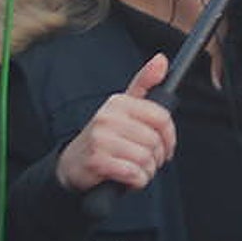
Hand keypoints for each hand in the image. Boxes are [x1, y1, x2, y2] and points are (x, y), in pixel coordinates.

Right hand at [56, 54, 175, 192]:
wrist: (71, 164)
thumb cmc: (105, 135)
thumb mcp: (123, 108)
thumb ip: (144, 83)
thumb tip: (161, 59)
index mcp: (119, 102)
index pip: (161, 117)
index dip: (170, 136)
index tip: (167, 146)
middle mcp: (107, 117)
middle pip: (155, 141)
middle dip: (157, 158)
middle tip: (148, 162)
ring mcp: (100, 138)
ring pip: (145, 158)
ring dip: (147, 171)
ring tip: (137, 170)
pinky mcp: (96, 161)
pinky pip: (133, 174)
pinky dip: (137, 181)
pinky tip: (129, 179)